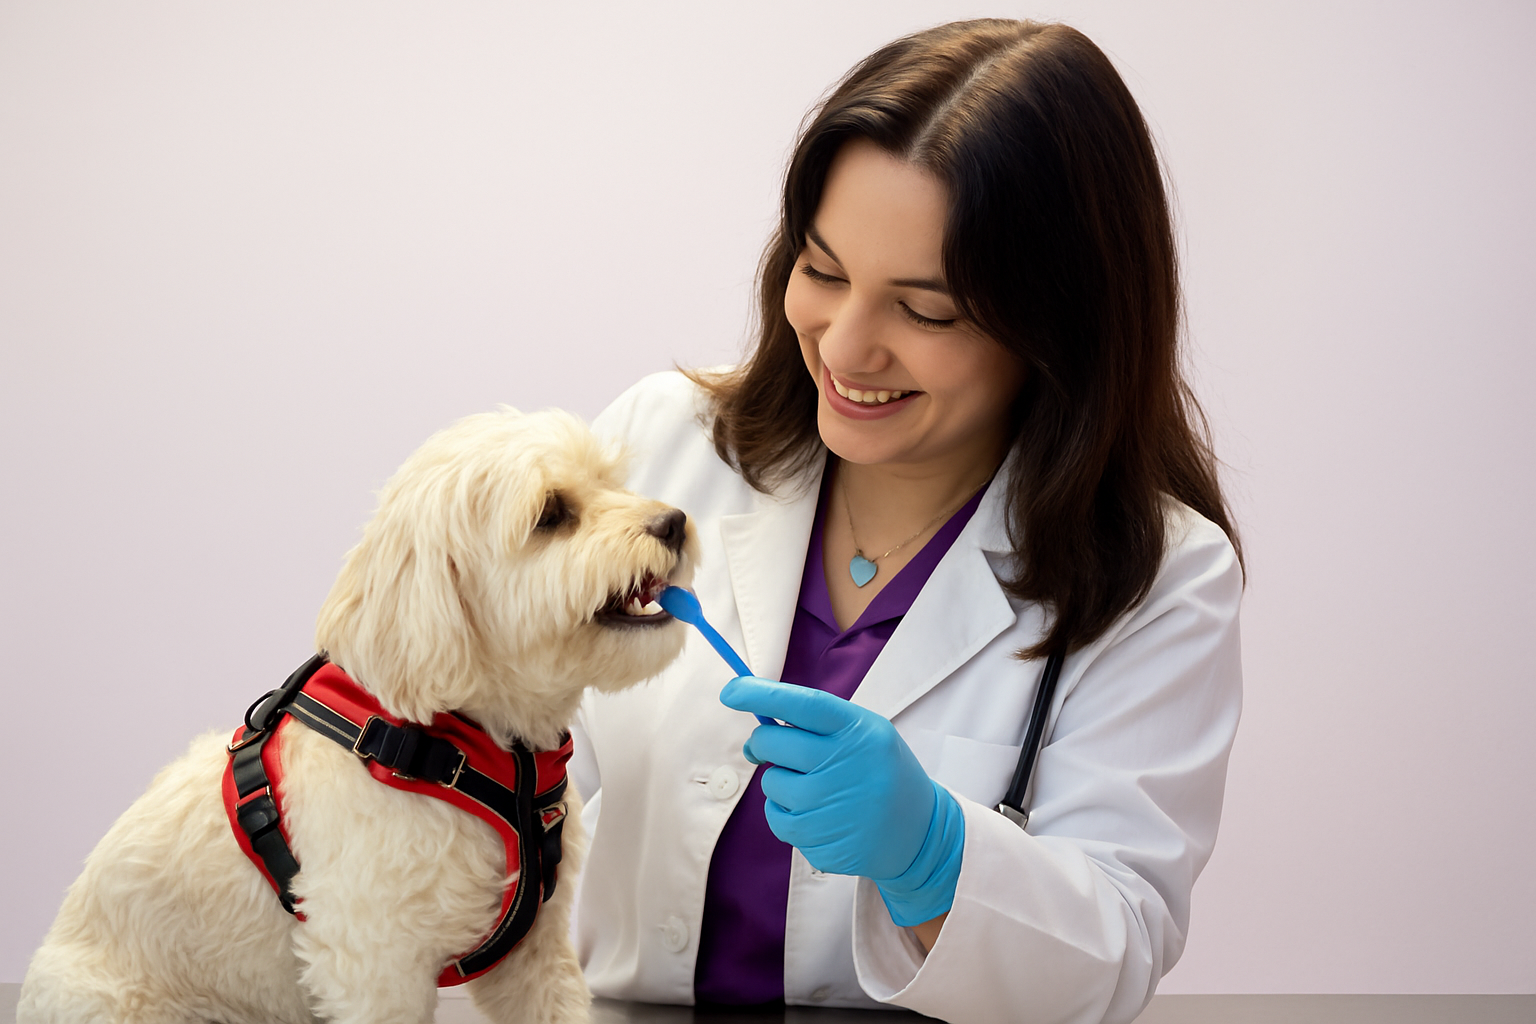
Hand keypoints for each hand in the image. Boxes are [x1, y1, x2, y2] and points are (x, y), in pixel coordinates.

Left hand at [720, 675, 964, 927]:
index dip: (761, 694)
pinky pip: (775, 818)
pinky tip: (814, 812)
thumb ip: (818, 722)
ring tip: (815, 787)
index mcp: (857, 730)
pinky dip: (784, 813)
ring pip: (770, 783)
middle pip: (772, 742)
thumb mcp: (866, 732)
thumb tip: (758, 723)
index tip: (731, 690)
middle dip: (763, 742)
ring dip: (780, 781)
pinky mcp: (820, 840)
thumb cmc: (879, 770)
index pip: (802, 704)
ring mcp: (830, 806)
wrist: (918, 832)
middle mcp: (843, 765)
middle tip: (772, 746)